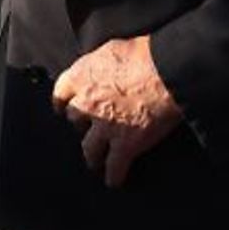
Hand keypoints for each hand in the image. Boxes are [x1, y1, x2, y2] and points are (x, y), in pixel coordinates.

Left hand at [51, 36, 184, 187]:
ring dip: (92, 156)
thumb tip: (101, 68)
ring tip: (95, 161)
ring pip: (89, 149)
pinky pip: (114, 167)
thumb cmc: (146, 54)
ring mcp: (104, 126)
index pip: (61, 92)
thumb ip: (99, 62)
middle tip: (90, 129)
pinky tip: (114, 181)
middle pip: (75, 120)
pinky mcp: (125, 144)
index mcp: (82, 76)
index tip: (64, 108)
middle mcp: (87, 103)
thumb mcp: (113, 48)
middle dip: (82, 125)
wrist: (168, 72)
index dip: (63, 102)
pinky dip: (114, 176)